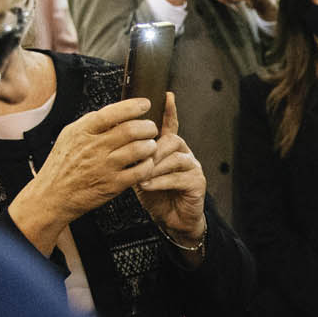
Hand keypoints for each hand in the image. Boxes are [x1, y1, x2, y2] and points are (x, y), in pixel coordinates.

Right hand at [10, 97, 157, 251]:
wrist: (52, 196)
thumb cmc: (61, 166)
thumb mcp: (69, 137)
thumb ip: (91, 124)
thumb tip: (115, 112)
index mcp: (82, 132)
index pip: (111, 113)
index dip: (132, 107)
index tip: (145, 104)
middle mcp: (94, 148)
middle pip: (131, 130)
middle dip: (147, 127)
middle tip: (151, 128)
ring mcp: (104, 167)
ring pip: (139, 149)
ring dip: (150, 145)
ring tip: (150, 145)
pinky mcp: (113, 185)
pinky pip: (140, 172)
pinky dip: (148, 165)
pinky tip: (147, 163)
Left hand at [135, 92, 206, 246]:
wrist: (171, 220)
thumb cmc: (156, 195)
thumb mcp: (141, 172)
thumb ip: (136, 157)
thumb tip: (120, 139)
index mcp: (170, 149)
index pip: (171, 125)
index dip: (169, 111)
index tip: (167, 95)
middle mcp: (184, 155)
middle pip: (172, 140)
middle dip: (153, 148)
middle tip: (138, 158)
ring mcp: (193, 168)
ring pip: (176, 158)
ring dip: (155, 166)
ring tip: (141, 175)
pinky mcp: (197, 183)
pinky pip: (179, 177)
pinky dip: (161, 181)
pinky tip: (148, 185)